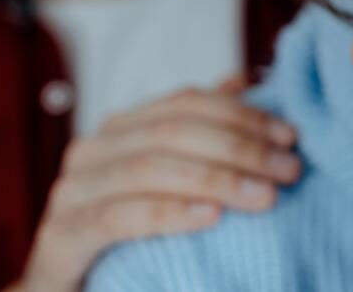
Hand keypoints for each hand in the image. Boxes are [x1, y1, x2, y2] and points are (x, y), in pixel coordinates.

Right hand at [11, 83, 300, 291]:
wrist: (72, 291)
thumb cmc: (127, 237)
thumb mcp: (167, 181)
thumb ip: (197, 134)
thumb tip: (238, 81)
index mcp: (120, 129)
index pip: (186, 103)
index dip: (242, 114)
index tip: (290, 136)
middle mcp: (92, 151)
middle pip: (172, 132)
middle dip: (240, 147)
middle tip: (289, 170)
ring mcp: (72, 192)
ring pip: (150, 169)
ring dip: (217, 179)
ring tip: (266, 196)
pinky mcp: (62, 236)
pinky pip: (119, 217)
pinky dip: (169, 213)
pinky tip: (211, 218)